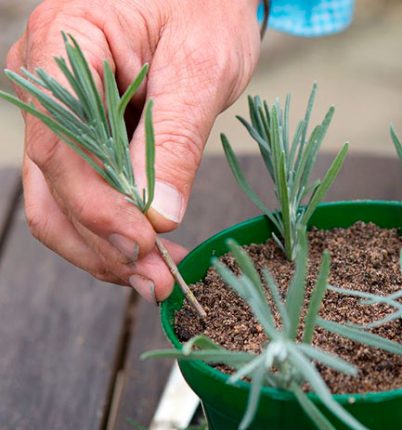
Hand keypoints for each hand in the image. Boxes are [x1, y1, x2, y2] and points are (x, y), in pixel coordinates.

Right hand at [8, 0, 260, 301]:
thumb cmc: (206, 7)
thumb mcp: (202, 67)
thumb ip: (176, 138)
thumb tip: (158, 215)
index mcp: (62, 45)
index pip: (63, 146)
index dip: (98, 207)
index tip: (144, 243)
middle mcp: (45, 84)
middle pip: (54, 184)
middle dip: (104, 241)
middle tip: (157, 281)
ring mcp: (59, 112)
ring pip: (61, 200)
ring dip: (105, 247)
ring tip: (156, 278)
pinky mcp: (84, 134)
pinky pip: (85, 191)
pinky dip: (114, 227)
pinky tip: (149, 250)